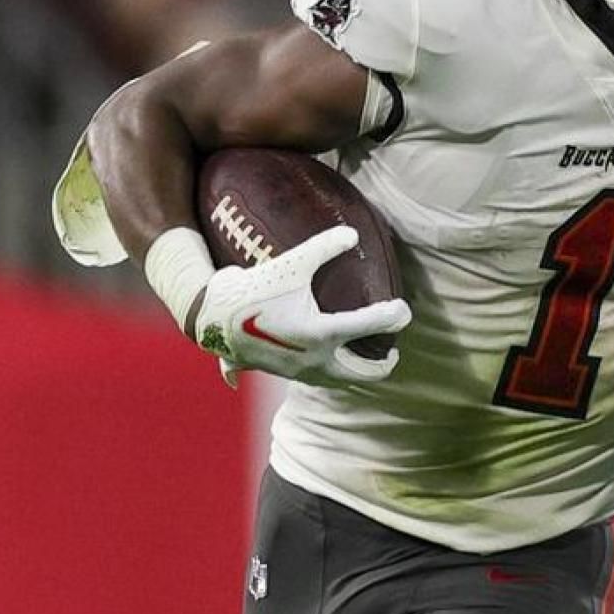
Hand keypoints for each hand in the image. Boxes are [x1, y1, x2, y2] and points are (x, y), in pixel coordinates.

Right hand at [192, 225, 409, 386]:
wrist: (208, 315)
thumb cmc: (253, 289)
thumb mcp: (291, 264)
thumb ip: (324, 247)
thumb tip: (353, 233)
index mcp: (321, 334)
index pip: (370, 327)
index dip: (393, 317)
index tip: (404, 311)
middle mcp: (311, 360)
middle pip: (358, 375)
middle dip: (378, 368)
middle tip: (391, 356)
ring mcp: (292, 371)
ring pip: (330, 380)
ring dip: (349, 373)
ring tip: (359, 359)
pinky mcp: (274, 372)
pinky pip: (300, 377)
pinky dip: (315, 373)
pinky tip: (313, 366)